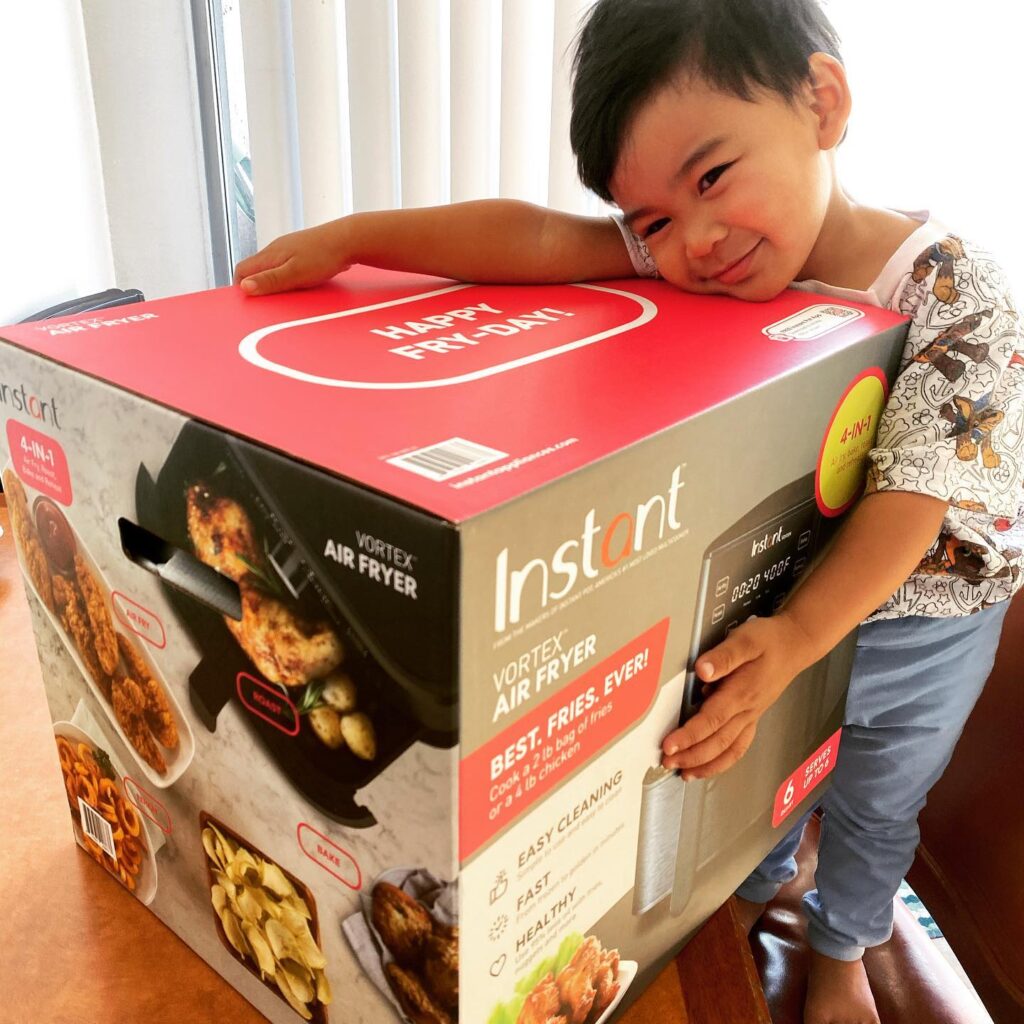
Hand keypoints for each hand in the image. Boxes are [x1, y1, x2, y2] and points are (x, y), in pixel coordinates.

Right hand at [233, 222, 352, 294]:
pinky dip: (287, 279)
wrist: (349, 240)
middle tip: (267, 303)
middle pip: (255, 269)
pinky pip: (287, 267)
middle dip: (257, 286)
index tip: (250, 302)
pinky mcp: (303, 253)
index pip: (242, 269)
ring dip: (273, 283)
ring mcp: (290, 250)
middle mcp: (276, 249)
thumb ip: (270, 280)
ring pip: (272, 269)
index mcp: (270, 254)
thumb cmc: (324, 256)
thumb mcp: (294, 274)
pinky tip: (300, 286)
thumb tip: (244, 287)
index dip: (242, 286)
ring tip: (283, 296)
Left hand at [661, 612, 816, 779]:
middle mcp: (747, 710)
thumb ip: (723, 656)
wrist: (795, 644)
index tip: (669, 745)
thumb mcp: (745, 640)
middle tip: (667, 762)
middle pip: (717, 742)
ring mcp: (751, 716)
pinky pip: (738, 747)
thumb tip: (702, 670)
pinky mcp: (753, 717)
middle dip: (691, 756)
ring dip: (705, 765)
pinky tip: (709, 765)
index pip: (711, 720)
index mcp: (741, 692)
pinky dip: (722, 761)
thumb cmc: (769, 640)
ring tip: (684, 773)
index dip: (688, 736)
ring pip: (729, 750)